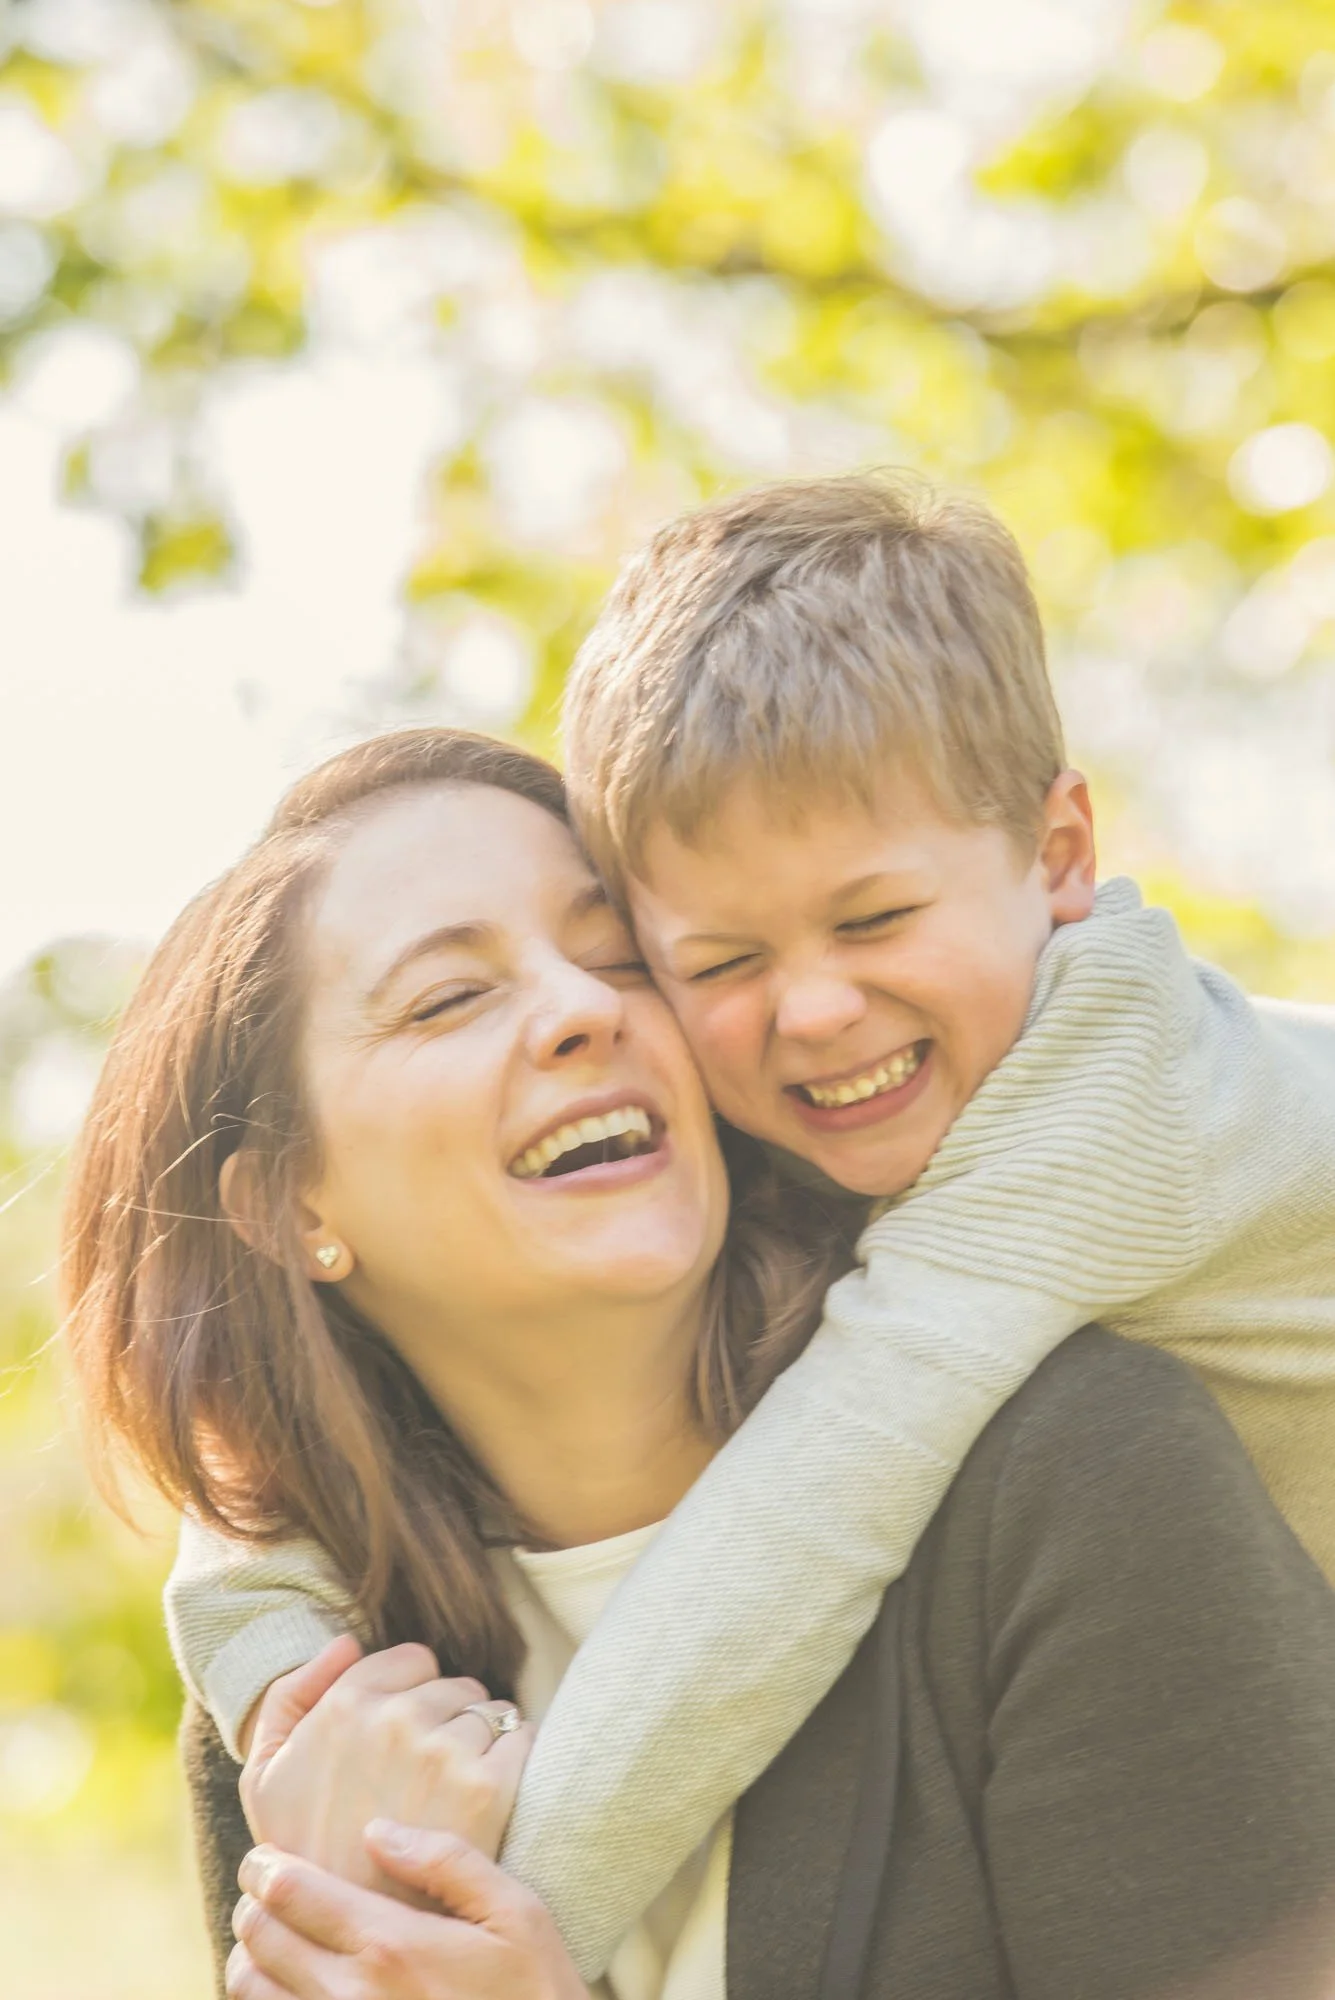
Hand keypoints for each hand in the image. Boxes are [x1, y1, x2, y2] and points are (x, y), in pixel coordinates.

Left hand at [227, 1826, 589, 1999]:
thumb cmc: (535, 1993)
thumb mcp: (517, 1914)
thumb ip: (447, 1862)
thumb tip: (376, 1830)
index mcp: (390, 1945)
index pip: (289, 1893)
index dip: (265, 1865)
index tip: (266, 1854)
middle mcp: (352, 1995)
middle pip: (260, 1938)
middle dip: (254, 1903)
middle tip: (267, 1887)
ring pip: (251, 1989)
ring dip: (252, 1955)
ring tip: (275, 1936)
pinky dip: (269, 1998)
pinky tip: (291, 1984)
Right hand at [240, 1642, 534, 1897]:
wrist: (350, 1937)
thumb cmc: (306, 1854)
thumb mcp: (265, 1778)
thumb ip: (290, 1697)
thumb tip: (346, 1641)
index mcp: (345, 1705)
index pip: (412, 1659)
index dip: (410, 1695)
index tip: (401, 1739)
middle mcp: (396, 1719)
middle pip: (453, 1685)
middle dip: (445, 1718)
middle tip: (425, 1775)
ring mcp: (445, 1752)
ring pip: (488, 1712)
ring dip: (479, 1741)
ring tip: (451, 1793)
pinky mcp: (488, 1788)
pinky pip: (521, 1739)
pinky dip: (514, 1757)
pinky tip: (488, 1795)